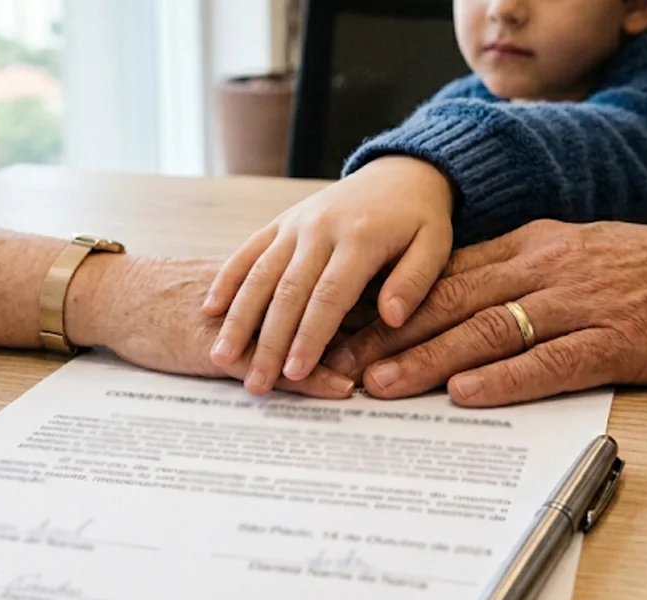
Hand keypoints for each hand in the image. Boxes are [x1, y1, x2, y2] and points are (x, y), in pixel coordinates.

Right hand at [201, 156, 453, 395]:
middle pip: (286, 291)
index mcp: (359, 238)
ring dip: (238, 317)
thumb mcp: (435, 246)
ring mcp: (294, 224)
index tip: (295, 373)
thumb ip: (414, 282)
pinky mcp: (280, 222)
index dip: (309, 337)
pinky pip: (247, 251)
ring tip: (222, 354)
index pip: (328, 296)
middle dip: (268, 341)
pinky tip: (211, 310)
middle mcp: (319, 228)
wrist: (400, 171)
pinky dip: (227, 280)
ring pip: (258, 274)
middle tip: (256, 382)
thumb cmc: (420, 218)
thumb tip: (391, 318)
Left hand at [325, 217, 646, 406]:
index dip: (393, 303)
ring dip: (429, 359)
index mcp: (537, 246)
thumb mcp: (582, 252)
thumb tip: (465, 302)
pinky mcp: (618, 341)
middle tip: (342, 361)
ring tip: (382, 384)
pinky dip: (504, 379)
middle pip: (452, 300)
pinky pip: (550, 360)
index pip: (447, 274)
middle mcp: (550, 268)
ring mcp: (583, 303)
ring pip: (489, 329)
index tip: (349, 327)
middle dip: (391, 333)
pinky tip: (465, 394)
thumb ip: (524, 273)